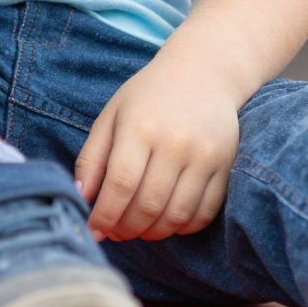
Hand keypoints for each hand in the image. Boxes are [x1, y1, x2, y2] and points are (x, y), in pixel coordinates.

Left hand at [72, 49, 239, 242]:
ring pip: (177, 214)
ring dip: (154, 233)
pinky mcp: (226, 164)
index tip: (95, 230)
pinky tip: (168, 221)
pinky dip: (183, 227)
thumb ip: (92, 157)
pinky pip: (205, 212)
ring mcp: (205, 154)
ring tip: (140, 229)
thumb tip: (81, 198)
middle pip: (148, 205)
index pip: (121, 184)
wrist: (204, 73)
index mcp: (141, 126)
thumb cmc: (149, 96)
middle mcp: (176, 141)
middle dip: (126, 229)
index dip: (105, 215)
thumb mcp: (112, 115)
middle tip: (116, 232)